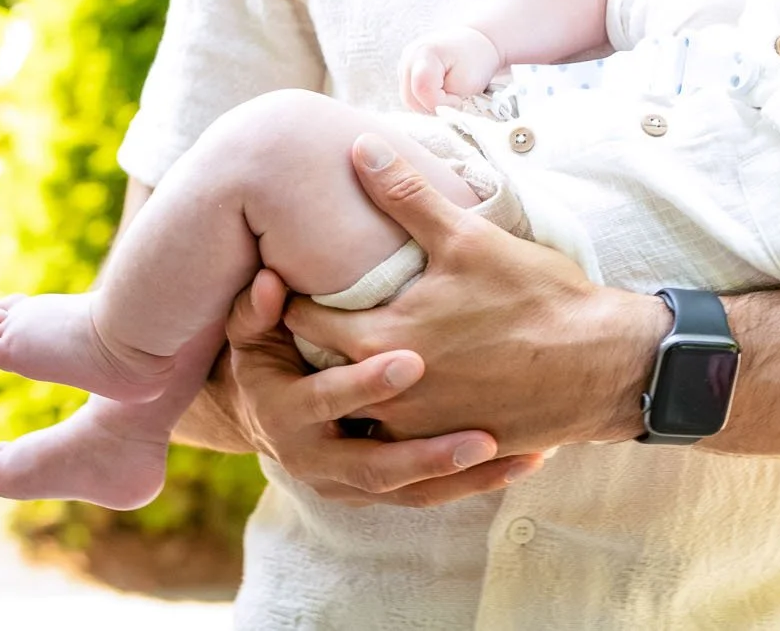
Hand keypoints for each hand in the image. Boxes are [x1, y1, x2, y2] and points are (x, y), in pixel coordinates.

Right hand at [213, 267, 545, 505]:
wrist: (267, 416)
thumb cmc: (270, 355)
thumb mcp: (256, 331)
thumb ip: (261, 307)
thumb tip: (272, 282)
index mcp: (285, 412)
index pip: (327, 399)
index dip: (366, 383)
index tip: (415, 362)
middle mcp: (315, 460)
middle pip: (376, 466)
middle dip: (429, 454)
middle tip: (482, 437)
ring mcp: (349, 484)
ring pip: (411, 491)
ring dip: (464, 477)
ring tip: (517, 456)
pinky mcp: (380, 493)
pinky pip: (431, 495)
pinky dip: (475, 483)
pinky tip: (524, 462)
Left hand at [281, 135, 667, 456]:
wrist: (602, 365)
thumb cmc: (535, 298)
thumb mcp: (468, 237)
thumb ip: (405, 196)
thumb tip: (360, 146)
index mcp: (380, 339)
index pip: (299, 320)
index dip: (286, 296)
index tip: (284, 275)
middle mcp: (387, 394)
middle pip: (317, 371)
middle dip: (305, 344)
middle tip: (303, 311)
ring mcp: (417, 431)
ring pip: (356, 411)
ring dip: (347, 385)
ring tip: (351, 352)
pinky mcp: (449, 450)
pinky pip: (399, 439)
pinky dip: (392, 413)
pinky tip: (404, 387)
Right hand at [399, 26, 503, 111]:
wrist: (477, 43)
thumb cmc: (476, 60)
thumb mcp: (466, 82)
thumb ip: (445, 100)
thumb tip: (431, 111)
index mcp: (424, 53)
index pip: (422, 90)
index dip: (441, 102)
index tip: (458, 98)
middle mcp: (409, 57)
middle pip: (410, 98)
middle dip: (433, 106)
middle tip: (454, 99)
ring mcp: (405, 63)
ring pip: (409, 99)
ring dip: (429, 104)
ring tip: (448, 94)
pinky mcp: (406, 71)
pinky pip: (411, 95)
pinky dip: (425, 99)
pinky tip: (440, 92)